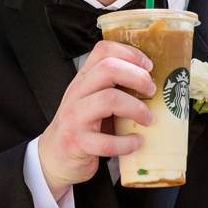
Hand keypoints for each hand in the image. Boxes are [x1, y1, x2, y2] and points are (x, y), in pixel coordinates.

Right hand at [37, 40, 154, 193]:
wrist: (54, 157)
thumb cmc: (81, 127)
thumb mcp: (92, 101)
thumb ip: (113, 88)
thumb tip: (153, 83)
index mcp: (83, 79)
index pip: (103, 50)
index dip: (130, 54)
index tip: (149, 67)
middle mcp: (77, 93)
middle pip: (109, 69)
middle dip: (138, 77)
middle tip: (151, 91)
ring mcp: (74, 117)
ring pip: (109, 99)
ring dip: (136, 108)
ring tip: (148, 119)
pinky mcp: (77, 142)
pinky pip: (107, 142)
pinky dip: (127, 143)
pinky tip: (136, 142)